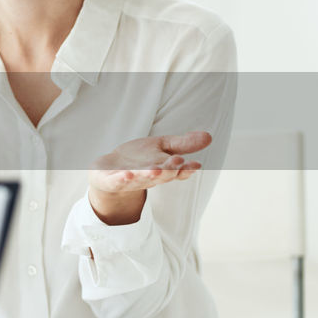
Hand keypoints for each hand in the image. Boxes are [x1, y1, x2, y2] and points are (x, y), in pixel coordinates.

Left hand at [87, 131, 211, 223]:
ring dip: (149, 175)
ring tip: (156, 170)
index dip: (186, 169)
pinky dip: (122, 179)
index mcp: (163, 169)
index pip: (178, 171)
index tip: (194, 164)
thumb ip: (183, 144)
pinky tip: (126, 174)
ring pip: (142, 179)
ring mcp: (131, 180)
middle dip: (169, 170)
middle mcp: (149, 177)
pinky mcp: (112, 180)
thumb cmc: (138, 159)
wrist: (108, 170)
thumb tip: (209, 136)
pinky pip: (118, 181)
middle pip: (162, 175)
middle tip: (178, 163)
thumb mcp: (162, 147)